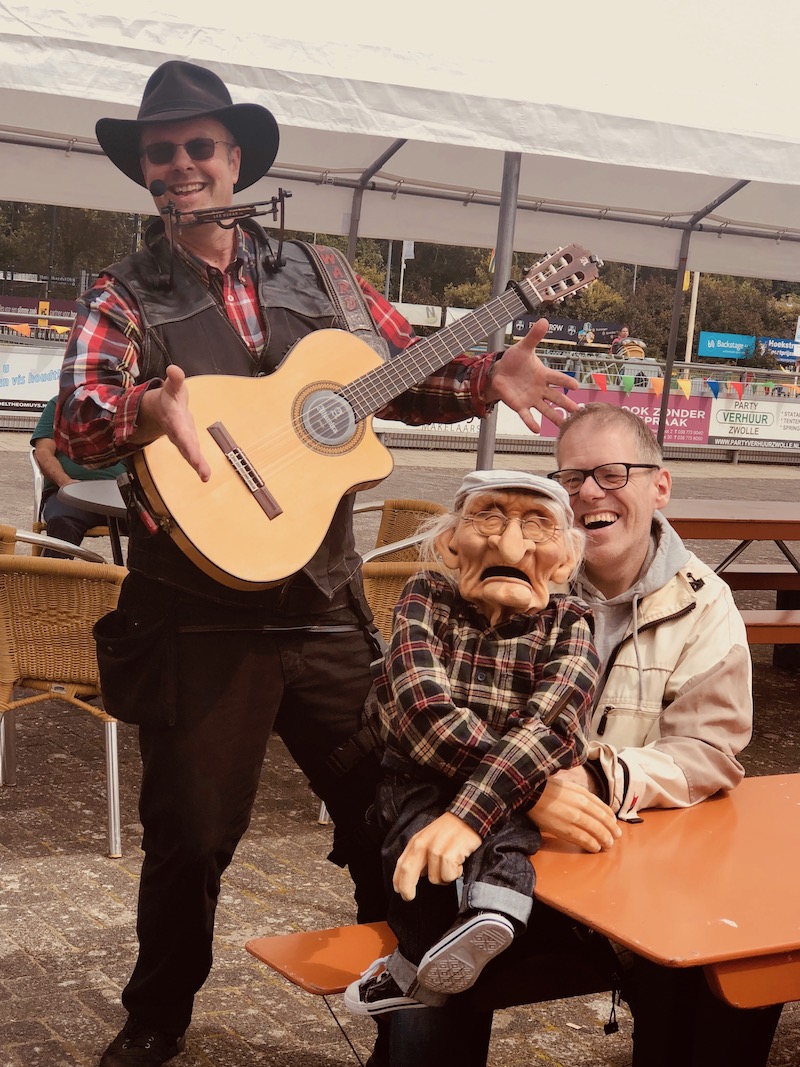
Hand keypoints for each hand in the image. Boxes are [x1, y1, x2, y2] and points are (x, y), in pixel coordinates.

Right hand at [136, 365, 210, 480]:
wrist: (159, 409)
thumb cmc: (169, 398)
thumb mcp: (173, 386)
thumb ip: (175, 379)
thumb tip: (174, 369)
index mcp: (175, 420)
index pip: (182, 433)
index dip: (188, 444)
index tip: (194, 456)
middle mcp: (178, 433)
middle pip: (186, 447)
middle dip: (193, 458)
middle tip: (202, 472)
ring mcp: (182, 440)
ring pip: (189, 453)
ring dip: (197, 465)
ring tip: (205, 476)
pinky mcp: (187, 443)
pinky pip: (193, 455)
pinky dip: (198, 465)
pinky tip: (205, 475)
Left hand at [393, 813, 481, 901]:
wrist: (467, 818)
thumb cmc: (448, 831)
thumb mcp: (429, 838)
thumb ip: (420, 855)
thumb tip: (418, 875)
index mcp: (416, 841)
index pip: (402, 863)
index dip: (398, 879)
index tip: (398, 891)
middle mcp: (423, 845)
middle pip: (408, 871)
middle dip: (407, 888)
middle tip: (408, 897)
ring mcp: (435, 850)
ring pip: (434, 879)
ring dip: (444, 877)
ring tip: (451, 864)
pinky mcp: (448, 855)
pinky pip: (448, 876)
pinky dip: (455, 874)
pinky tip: (459, 863)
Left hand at [484, 318, 579, 433]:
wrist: (498, 372)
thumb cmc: (514, 360)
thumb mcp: (523, 347)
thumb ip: (534, 336)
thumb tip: (544, 320)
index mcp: (543, 374)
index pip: (558, 378)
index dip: (566, 381)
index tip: (576, 386)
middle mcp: (540, 389)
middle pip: (556, 397)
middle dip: (567, 404)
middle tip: (578, 412)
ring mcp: (531, 399)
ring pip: (546, 409)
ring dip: (554, 417)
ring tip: (564, 425)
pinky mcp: (520, 406)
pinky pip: (527, 415)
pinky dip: (531, 422)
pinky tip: (536, 429)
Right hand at [527, 775, 620, 852]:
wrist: (530, 794)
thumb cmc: (549, 790)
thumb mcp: (570, 788)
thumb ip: (584, 797)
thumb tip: (595, 809)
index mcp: (583, 794)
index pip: (604, 809)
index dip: (611, 820)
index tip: (614, 825)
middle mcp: (582, 806)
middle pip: (603, 822)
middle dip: (611, 832)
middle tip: (615, 838)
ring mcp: (575, 818)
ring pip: (597, 832)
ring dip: (605, 840)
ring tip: (607, 845)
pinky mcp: (566, 830)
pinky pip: (584, 840)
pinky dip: (592, 845)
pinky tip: (595, 848)